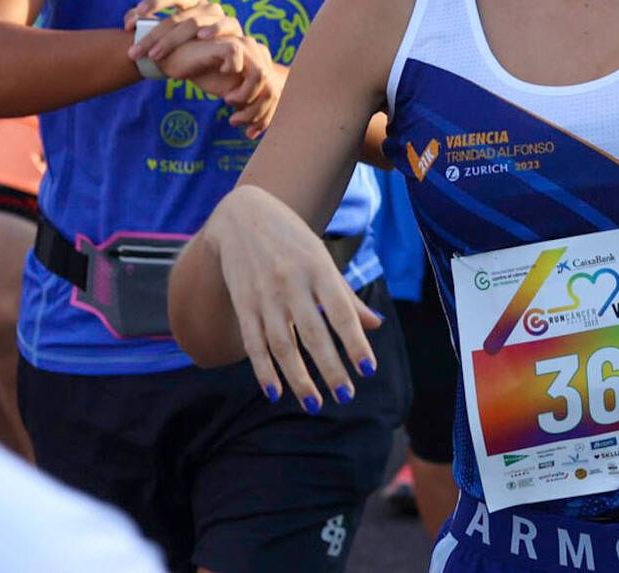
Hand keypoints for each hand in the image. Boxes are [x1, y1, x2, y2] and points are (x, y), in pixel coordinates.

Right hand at [156, 31, 283, 136]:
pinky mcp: (227, 45)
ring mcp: (244, 46)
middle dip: (256, 112)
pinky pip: (238, 64)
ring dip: (246, 96)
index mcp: (261, 63)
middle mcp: (257, 52)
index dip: (266, 116)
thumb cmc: (206, 75)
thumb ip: (247, 102)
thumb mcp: (230, 92)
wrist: (180, 59)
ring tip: (228, 101)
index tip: (249, 133)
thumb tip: (257, 128)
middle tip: (235, 121)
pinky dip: (230, 78)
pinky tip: (221, 88)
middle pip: (271, 87)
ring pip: (260, 75)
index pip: (275, 92)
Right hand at [197, 185, 381, 408]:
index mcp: (318, 268)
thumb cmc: (292, 240)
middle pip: (313, 334)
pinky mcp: (242, 304)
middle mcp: (291, 282)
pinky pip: (253, 343)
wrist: (242, 215)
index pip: (341, 311)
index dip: (355, 341)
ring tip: (315, 404)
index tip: (368, 369)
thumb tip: (376, 325)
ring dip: (298, 378)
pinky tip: (275, 393)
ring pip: (282, 345)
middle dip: (330, 368)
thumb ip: (346, 295)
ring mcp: (264, 295)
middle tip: (346, 396)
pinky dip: (263, 370)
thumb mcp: (323, 259)